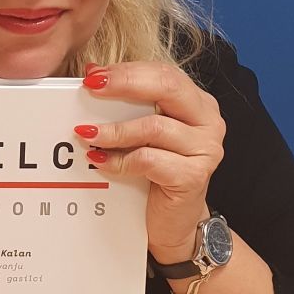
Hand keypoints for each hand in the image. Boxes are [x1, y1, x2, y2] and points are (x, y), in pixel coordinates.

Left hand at [78, 62, 225, 261]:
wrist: (172, 222)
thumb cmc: (155, 171)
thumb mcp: (140, 132)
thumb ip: (126, 102)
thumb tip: (92, 72)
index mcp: (196, 101)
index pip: (163, 73)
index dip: (127, 71)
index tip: (93, 76)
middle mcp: (207, 121)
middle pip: (167, 88)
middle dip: (124, 84)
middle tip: (91, 89)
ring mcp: (205, 149)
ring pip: (154, 127)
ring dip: (114, 130)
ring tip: (87, 134)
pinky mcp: (193, 176)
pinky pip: (149, 160)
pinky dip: (119, 160)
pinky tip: (100, 162)